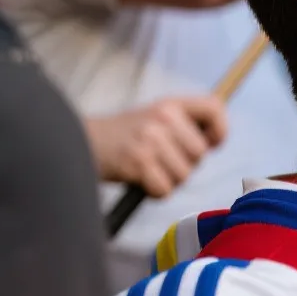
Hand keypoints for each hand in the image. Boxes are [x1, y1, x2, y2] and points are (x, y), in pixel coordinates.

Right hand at [87, 96, 228, 197]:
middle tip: (163, 161)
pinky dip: (155, 192)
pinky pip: (165, 189)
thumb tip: (215, 141)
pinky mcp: (138, 163)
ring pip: (184, 174)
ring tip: (149, 169)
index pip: (214, 107)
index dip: (219, 129)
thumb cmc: (125, 136)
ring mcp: (150, 140)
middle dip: (186, 165)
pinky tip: (141, 181)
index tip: (210, 143)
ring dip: (169, 180)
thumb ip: (185, 124)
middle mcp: (163, 117)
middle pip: (200, 153)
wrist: (76, 143)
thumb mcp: (156, 116)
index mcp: (171, 104)